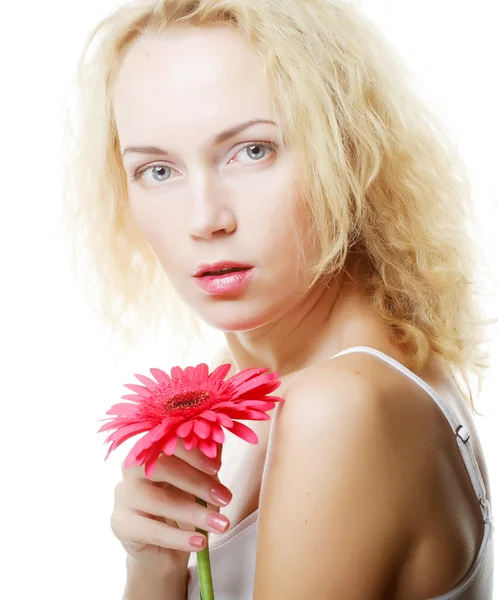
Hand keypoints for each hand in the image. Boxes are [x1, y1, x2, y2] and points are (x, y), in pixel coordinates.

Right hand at [110, 440, 231, 573]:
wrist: (165, 547)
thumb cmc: (184, 503)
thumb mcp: (200, 481)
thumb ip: (206, 464)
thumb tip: (217, 444)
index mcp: (152, 450)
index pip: (167, 441)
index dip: (192, 452)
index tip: (217, 467)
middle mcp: (132, 468)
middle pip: (159, 467)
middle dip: (196, 482)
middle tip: (225, 498)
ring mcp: (123, 496)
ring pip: (156, 501)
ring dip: (193, 513)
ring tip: (220, 525)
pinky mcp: (121, 524)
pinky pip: (151, 530)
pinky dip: (179, 537)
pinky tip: (200, 542)